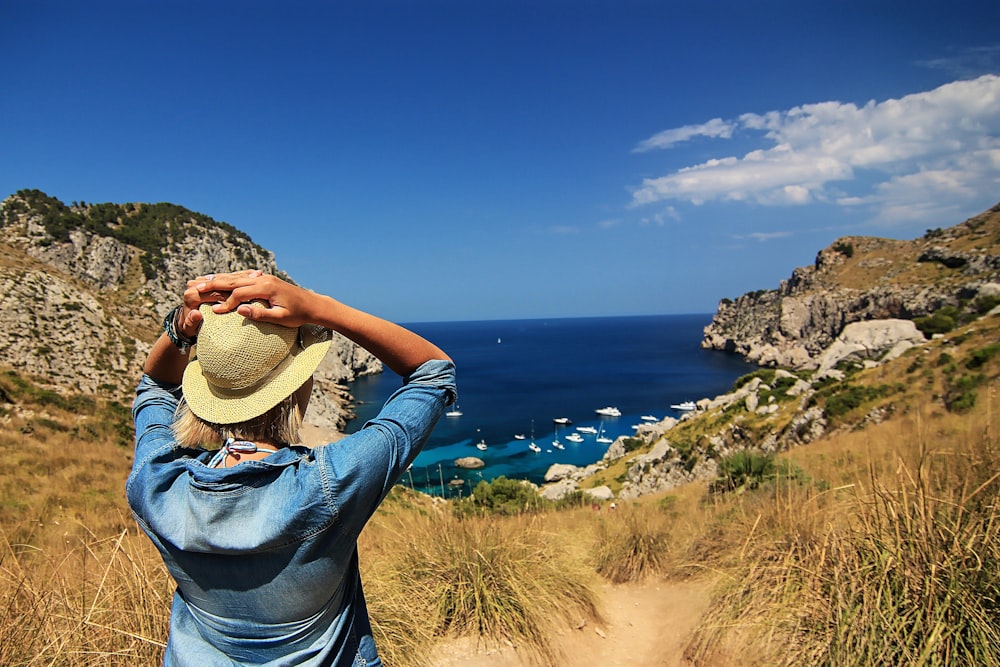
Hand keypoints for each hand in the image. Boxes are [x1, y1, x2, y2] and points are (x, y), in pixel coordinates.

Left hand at [178, 270, 263, 336]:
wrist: (182, 326)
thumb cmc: (188, 329)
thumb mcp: (189, 327)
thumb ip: (191, 321)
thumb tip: (196, 314)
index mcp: (191, 295)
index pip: (217, 292)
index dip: (235, 292)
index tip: (252, 289)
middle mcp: (194, 286)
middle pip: (223, 282)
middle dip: (241, 278)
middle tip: (260, 274)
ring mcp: (199, 284)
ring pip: (224, 278)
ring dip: (241, 276)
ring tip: (259, 274)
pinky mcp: (204, 285)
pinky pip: (224, 279)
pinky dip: (237, 277)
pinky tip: (252, 275)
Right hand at [192, 271, 314, 327]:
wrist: (312, 304)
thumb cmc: (298, 314)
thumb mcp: (281, 318)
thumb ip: (260, 314)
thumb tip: (240, 310)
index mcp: (266, 288)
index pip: (239, 294)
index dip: (226, 303)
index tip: (214, 312)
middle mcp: (264, 279)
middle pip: (234, 281)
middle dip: (214, 286)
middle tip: (195, 289)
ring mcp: (264, 278)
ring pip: (236, 277)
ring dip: (218, 280)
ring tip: (201, 283)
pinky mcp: (265, 280)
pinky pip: (242, 278)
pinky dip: (229, 279)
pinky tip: (220, 281)